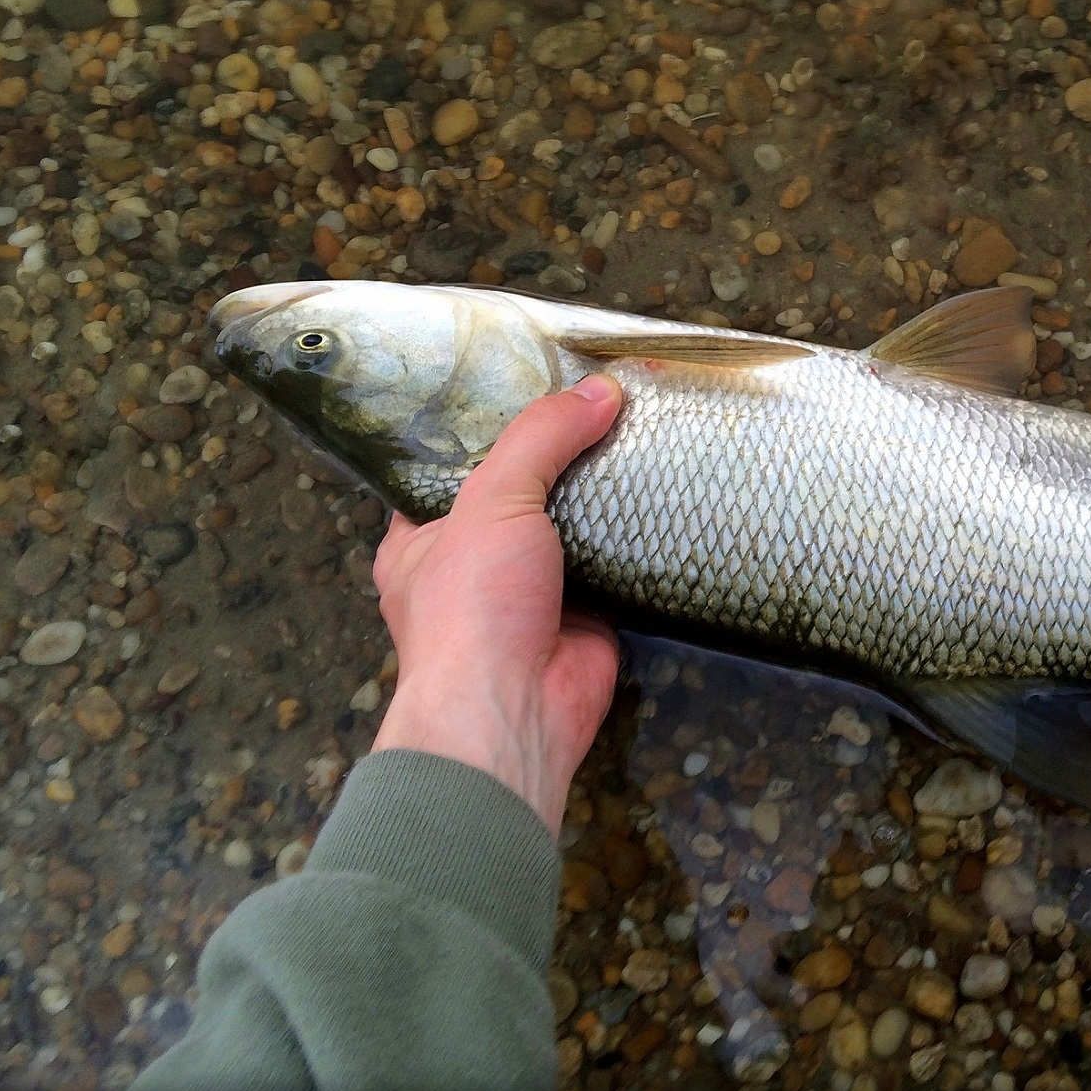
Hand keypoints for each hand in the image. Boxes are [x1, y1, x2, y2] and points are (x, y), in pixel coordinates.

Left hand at [369, 375, 621, 835]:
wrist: (515, 712)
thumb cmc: (472, 608)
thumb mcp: (493, 501)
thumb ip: (541, 439)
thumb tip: (601, 388)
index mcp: (422, 536)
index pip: (454, 463)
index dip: (493, 423)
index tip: (537, 378)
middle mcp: (475, 560)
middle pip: (525, 488)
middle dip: (562, 452)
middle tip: (604, 393)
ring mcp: (536, 586)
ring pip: (575, 522)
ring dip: (605, 489)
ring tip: (644, 423)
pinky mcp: (590, 608)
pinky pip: (619, 558)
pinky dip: (641, 531)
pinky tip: (669, 484)